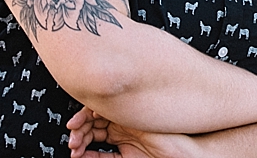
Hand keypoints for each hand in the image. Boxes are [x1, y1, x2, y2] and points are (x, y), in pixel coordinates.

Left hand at [68, 107, 199, 157]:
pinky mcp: (130, 107)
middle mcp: (120, 124)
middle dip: (79, 134)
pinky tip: (88, 120)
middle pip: (92, 123)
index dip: (81, 144)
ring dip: (82, 123)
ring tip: (76, 136)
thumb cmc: (161, 157)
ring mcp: (124, 114)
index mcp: (120, 136)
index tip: (74, 153)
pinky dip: (95, 110)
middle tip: (73, 145)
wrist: (183, 151)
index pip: (94, 135)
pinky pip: (109, 104)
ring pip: (96, 112)